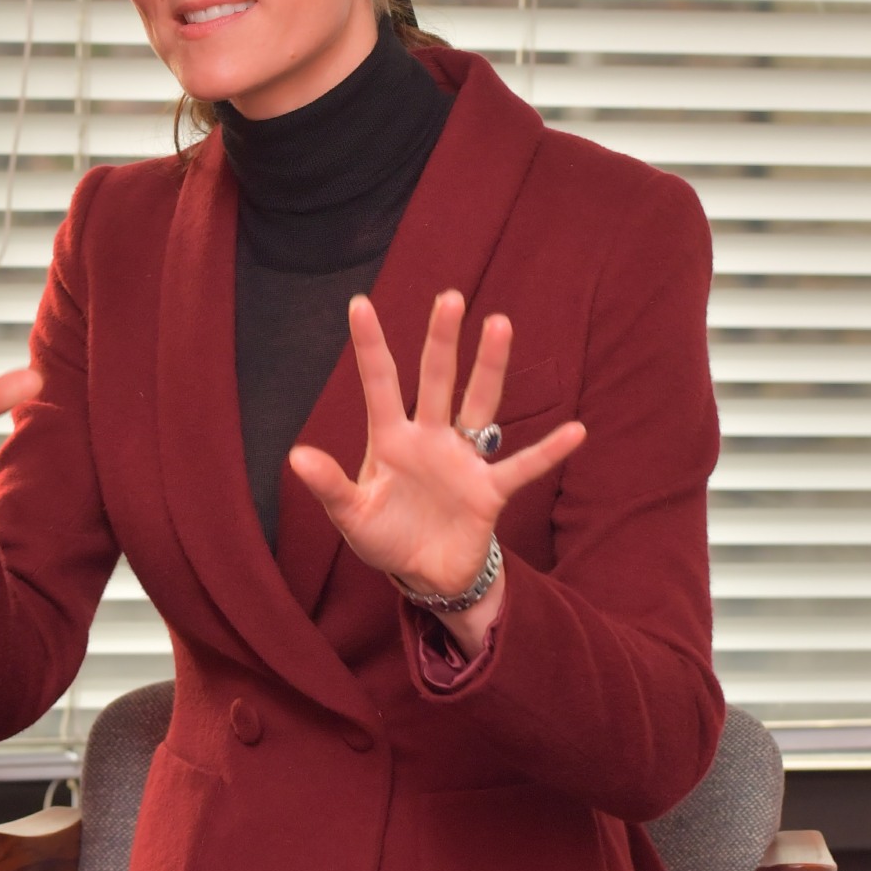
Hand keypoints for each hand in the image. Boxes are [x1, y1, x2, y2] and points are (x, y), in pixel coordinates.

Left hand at [288, 291, 584, 610]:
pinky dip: (547, 452)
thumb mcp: (351, 515)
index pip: (380, 384)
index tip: (358, 303)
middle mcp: (430, 438)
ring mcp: (463, 460)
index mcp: (391, 439)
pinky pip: (522, 467)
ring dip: (489, 367)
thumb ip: (329, 486)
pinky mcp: (490, 490)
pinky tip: (575, 432)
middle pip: (436, 380)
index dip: (370, 346)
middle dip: (441, 340)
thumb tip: (295, 457)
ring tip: (498, 325)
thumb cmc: (385, 536)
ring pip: (479, 404)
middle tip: (449, 297)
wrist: (426, 573)